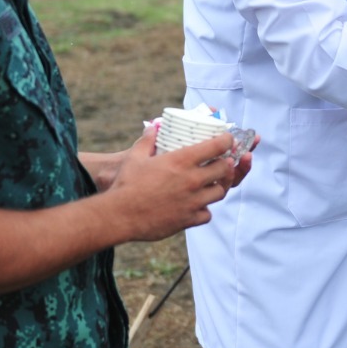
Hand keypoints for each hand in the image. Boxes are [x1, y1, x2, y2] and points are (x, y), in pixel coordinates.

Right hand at [105, 126, 245, 239]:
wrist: (119, 215)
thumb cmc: (126, 184)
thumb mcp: (135, 157)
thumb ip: (147, 141)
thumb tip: (152, 128)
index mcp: (181, 161)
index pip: (216, 146)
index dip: (226, 141)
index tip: (227, 140)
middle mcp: (192, 180)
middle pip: (224, 169)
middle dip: (225, 164)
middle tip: (221, 162)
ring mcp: (193, 201)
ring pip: (220, 192)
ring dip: (217, 186)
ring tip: (210, 184)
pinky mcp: (189, 219)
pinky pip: (207, 214)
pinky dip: (204, 209)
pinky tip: (196, 205)